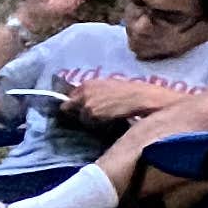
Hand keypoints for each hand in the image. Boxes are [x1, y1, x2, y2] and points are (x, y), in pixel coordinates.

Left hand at [61, 73, 176, 122]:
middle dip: (76, 112)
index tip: (81, 107)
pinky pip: (89, 124)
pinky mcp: (92, 115)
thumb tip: (84, 99)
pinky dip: (96, 124)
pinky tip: (108, 120)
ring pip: (80, 117)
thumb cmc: (129, 90)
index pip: (69, 96)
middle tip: (89, 115)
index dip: (75, 103)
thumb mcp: (108, 85)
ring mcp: (87, 105)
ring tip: (103, 117)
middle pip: (67, 108)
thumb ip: (93, 91)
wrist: (140, 97)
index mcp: (87, 84)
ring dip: (88, 119)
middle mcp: (83, 93)